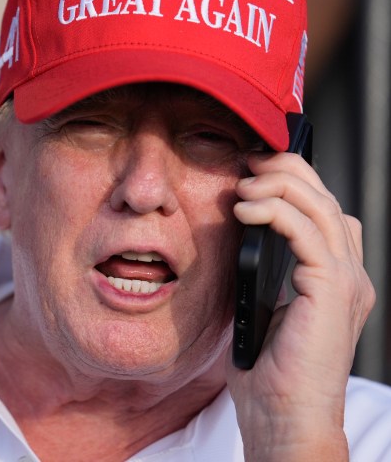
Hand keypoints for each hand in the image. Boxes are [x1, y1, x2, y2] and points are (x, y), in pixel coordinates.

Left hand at [225, 152, 373, 460]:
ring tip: (243, 185)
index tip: (251, 168)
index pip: (322, 210)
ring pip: (320, 208)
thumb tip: (231, 232)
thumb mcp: (258, 306)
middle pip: (326, 199)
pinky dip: (276, 212)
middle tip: (248, 162)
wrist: (284, 419)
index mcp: (333, 278)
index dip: (291, 180)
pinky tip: (247, 210)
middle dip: (287, 171)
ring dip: (279, 186)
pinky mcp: (332, 292)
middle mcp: (349, 275)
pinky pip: (308, 234)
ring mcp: (346, 283)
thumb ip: (256, 269)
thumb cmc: (268, 373)